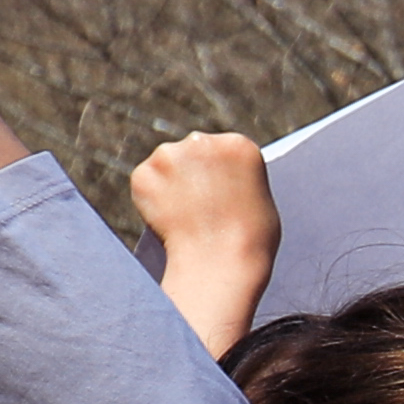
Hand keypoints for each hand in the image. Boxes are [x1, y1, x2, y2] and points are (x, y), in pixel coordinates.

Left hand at [132, 131, 276, 357]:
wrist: (221, 263)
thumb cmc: (250, 240)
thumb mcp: (259, 197)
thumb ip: (237, 178)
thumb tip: (217, 179)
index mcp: (238, 144)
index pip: (223, 150)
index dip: (220, 174)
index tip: (221, 195)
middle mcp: (202, 141)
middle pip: (192, 152)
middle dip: (192, 173)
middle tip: (199, 207)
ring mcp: (169, 155)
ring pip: (165, 166)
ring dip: (170, 185)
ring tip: (185, 217)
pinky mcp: (144, 174)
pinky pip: (145, 183)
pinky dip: (151, 200)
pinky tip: (169, 220)